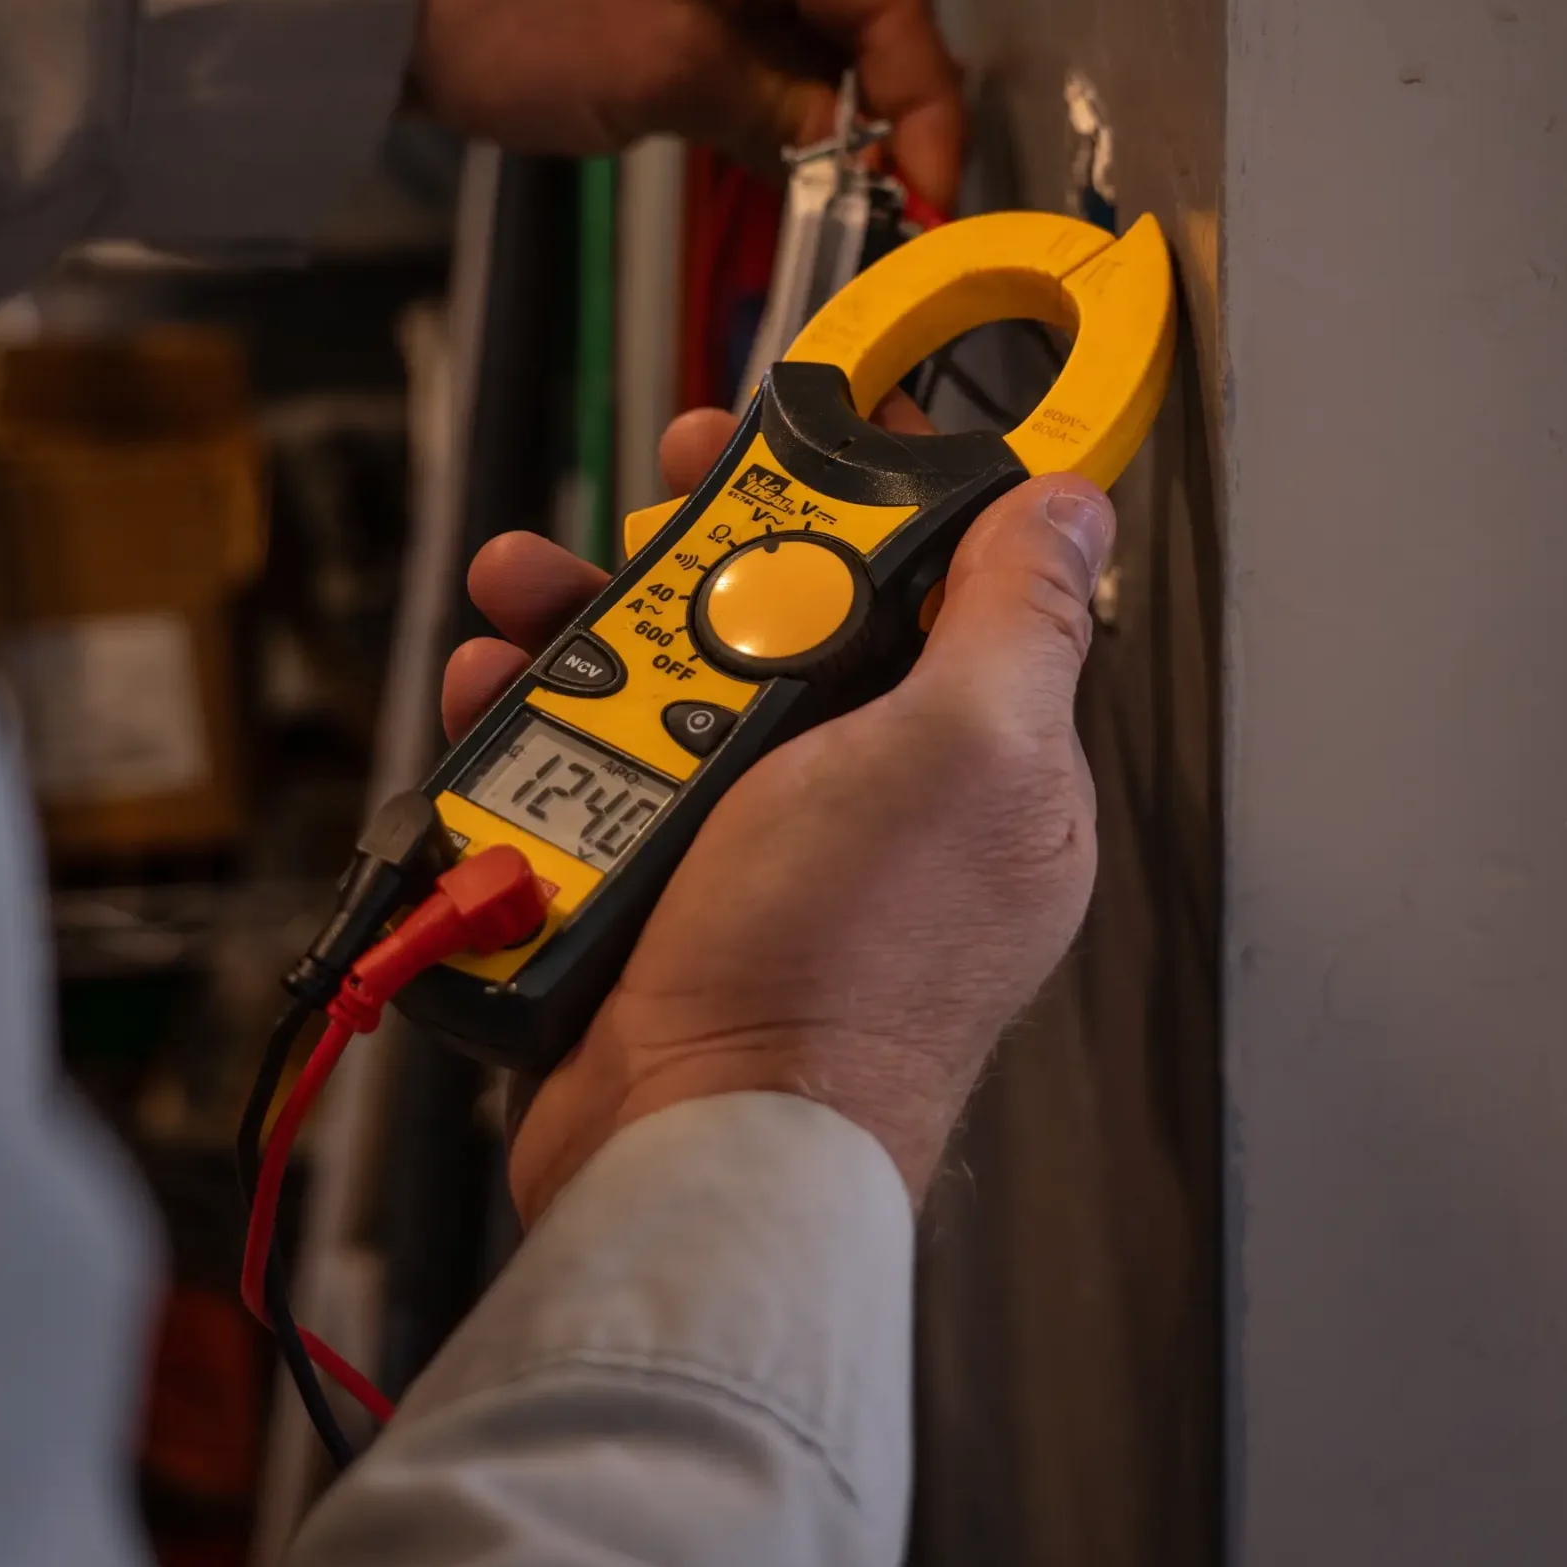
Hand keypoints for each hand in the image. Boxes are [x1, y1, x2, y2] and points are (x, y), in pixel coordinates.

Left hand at [411, 0, 962, 208]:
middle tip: (907, 211)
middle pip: (863, 15)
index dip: (926, 104)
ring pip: (810, 41)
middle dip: (890, 113)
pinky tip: (791, 175)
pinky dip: (776, 111)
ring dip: (833, 121)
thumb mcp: (669, 71)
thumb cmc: (516, 4)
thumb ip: (783, 116)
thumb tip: (861, 162)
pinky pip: (754, 50)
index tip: (937, 193)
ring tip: (855, 208)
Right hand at [441, 410, 1114, 1222]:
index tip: (792, 432)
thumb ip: (1017, 618)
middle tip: (640, 506)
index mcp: (974, 756)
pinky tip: (491, 691)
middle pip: (774, 614)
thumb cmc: (842, 969)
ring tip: (523, 597)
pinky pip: (580, 766)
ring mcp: (750, 841)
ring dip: (579, 624)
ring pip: (656, 680)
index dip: (859, 488)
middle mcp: (864, 792)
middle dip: (692, 550)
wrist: (697, 1134)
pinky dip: (526, 724)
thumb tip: (1075, 509)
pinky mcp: (647, 880)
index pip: (930, 576)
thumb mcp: (964, 752)